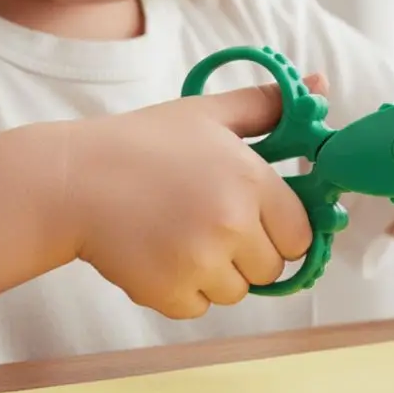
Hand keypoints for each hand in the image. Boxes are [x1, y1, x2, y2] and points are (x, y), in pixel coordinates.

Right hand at [66, 73, 328, 318]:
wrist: (71, 181)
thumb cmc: (144, 144)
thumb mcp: (210, 114)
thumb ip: (270, 105)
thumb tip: (322, 85)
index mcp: (252, 181)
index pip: (301, 234)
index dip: (281, 228)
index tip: (257, 218)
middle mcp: (233, 224)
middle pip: (273, 267)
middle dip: (251, 252)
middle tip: (213, 224)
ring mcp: (201, 262)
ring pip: (238, 291)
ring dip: (219, 274)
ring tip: (182, 237)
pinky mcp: (169, 292)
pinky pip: (200, 307)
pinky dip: (185, 291)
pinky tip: (161, 255)